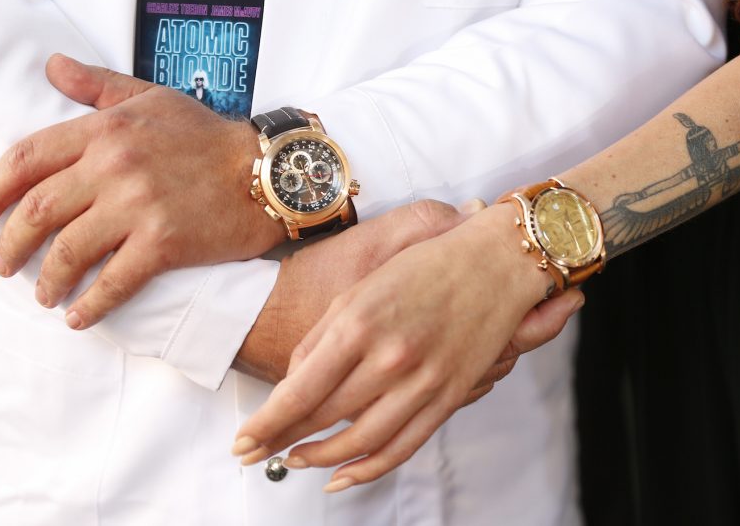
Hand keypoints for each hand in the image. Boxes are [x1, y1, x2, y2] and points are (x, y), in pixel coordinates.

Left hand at [0, 54, 279, 328]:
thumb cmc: (211, 135)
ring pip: (68, 250)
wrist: (267, 170)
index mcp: (106, 130)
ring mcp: (139, 206)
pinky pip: (114, 281)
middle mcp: (114, 166)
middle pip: (37, 211)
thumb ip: (98, 86)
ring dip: (46, 280)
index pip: (27, 160)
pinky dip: (91, 304)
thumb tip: (53, 66)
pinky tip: (78, 318)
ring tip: (42, 294)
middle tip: (4, 264)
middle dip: (10, 245)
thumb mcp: (152, 98)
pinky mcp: (166, 242)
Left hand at [230, 202, 584, 489]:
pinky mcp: (448, 396)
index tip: (242, 441)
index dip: (266, 423)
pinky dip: (369, 469)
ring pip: (360, 441)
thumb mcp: (362, 286)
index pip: (300, 391)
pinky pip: (403, 446)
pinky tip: (343, 476)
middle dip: (282, 441)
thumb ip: (325, 336)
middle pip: (324, 418)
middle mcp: (389, 357)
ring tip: (294, 461)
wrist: (496, 261)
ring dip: (320, 459)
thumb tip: (297, 382)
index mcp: (360, 322)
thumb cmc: (427, 264)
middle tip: (256, 452)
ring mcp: (422, 381)